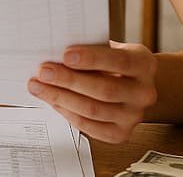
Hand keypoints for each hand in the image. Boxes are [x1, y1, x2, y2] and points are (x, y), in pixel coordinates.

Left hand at [27, 40, 157, 142]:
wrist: (135, 86)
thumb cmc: (115, 62)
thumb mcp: (111, 49)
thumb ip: (91, 49)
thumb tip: (55, 52)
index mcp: (144, 65)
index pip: (119, 61)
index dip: (91, 59)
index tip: (65, 55)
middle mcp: (143, 93)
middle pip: (104, 90)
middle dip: (69, 81)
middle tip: (43, 72)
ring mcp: (133, 116)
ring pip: (93, 110)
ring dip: (61, 98)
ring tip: (39, 86)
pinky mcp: (120, 133)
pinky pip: (90, 126)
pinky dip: (67, 113)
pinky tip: (52, 101)